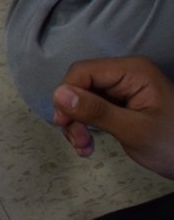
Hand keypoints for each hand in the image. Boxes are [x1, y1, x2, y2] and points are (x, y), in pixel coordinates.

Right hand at [53, 56, 173, 178]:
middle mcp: (124, 75)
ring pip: (81, 99)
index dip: (67, 95)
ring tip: (83, 147)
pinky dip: (84, 127)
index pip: (83, 72)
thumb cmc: (171, 145)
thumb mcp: (133, 130)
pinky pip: (91, 109)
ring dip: (76, 124)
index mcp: (132, 71)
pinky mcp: (119, 104)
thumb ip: (96, 111)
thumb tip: (58, 94)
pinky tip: (87, 146)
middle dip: (72, 113)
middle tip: (78, 142)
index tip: (64, 123)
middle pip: (80, 85)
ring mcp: (122, 89)